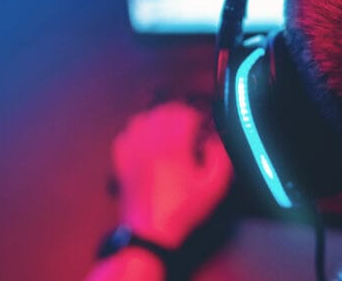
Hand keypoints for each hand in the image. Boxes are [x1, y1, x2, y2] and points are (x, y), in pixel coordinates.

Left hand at [112, 102, 232, 248]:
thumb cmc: (182, 210)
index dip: (196, 116)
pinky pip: (124, 136)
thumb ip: (219, 157)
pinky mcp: (122, 163)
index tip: (202, 127)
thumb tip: (215, 140)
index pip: (183, 113)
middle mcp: (150, 145)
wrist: (151, 231)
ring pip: (141, 118)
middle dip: (178, 114)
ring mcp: (133, 153)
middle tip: (189, 126)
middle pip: (162, 111)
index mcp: (173, 147)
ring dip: (156, 119)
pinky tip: (146, 141)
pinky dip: (135, 132)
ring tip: (168, 130)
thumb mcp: (213, 186)